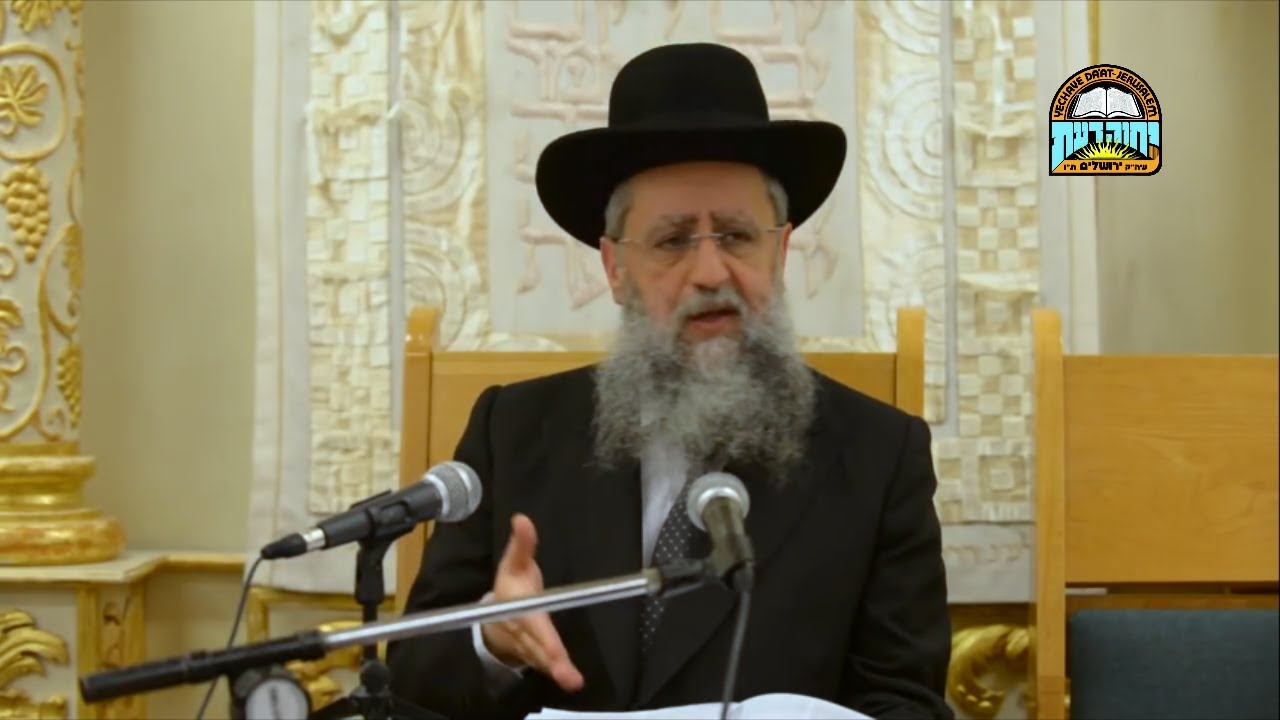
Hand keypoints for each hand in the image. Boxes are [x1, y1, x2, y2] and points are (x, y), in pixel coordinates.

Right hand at [480, 513, 584, 691]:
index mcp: (520, 608)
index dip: (544, 636)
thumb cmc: (510, 586)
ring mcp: (529, 646)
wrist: (490, 618)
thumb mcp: (514, 563)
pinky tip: (570, 679)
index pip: (534, 623)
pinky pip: (545, 664)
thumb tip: (522, 519)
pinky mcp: (537, 655)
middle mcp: (524, 631)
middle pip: (540, 648)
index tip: (554, 649)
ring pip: (543, 661)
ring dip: (558, 671)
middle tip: (570, 678)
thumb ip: (522, 544)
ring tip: (573, 681)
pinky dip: (556, 672)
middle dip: (554, 662)